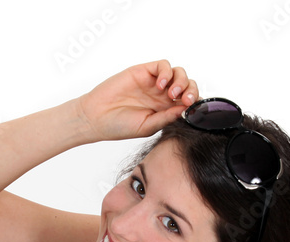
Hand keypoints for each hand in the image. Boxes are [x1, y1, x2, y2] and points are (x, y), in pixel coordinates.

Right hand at [75, 60, 198, 142]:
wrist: (96, 117)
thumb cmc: (118, 126)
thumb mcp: (147, 127)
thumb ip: (167, 117)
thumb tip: (186, 109)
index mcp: (165, 110)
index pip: (188, 102)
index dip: (194, 103)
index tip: (192, 109)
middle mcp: (161, 95)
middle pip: (187, 85)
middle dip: (191, 91)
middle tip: (185, 100)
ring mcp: (153, 82)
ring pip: (178, 73)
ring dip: (181, 81)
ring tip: (172, 93)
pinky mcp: (144, 72)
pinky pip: (163, 65)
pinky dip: (166, 72)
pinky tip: (160, 85)